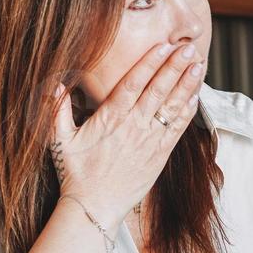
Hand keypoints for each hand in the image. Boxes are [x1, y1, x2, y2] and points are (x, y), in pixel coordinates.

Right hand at [50, 42, 204, 225]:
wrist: (94, 207)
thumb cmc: (76, 173)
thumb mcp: (59, 140)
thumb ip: (56, 110)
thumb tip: (53, 84)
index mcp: (110, 118)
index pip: (133, 83)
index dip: (150, 62)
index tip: (163, 45)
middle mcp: (133, 126)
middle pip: (158, 90)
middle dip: (175, 67)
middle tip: (188, 47)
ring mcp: (149, 140)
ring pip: (172, 107)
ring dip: (187, 85)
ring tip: (199, 65)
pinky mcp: (160, 155)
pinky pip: (178, 129)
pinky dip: (188, 111)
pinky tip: (196, 96)